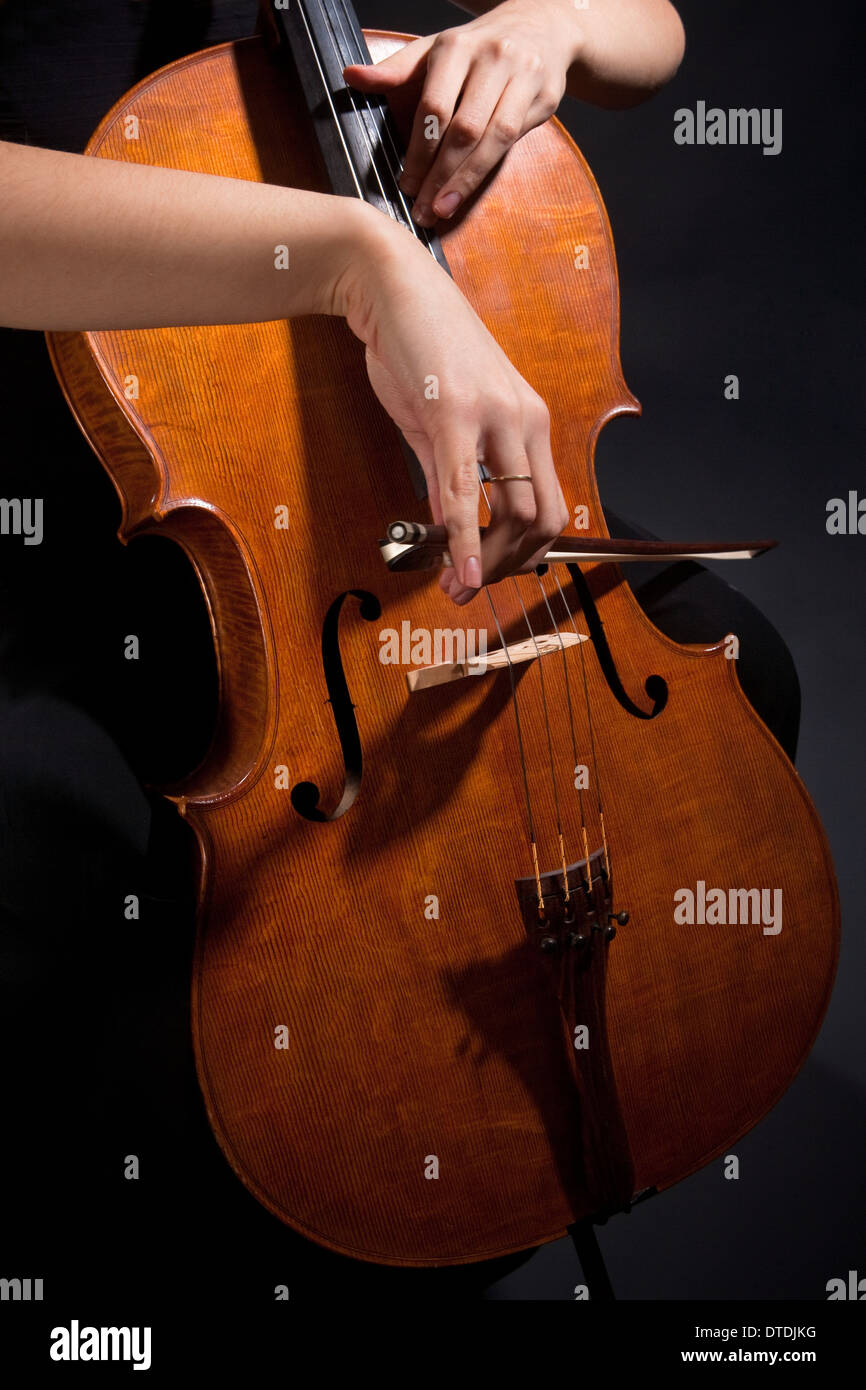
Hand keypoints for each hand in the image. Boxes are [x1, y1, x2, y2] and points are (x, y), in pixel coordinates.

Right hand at [334, 210, 567, 605]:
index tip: (487, 576)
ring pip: (517, 512)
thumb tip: (447, 528)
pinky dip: (465, 539)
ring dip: (489, 560)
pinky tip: (459, 570)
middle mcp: (525, 420)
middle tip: (471, 589)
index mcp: (528, 422)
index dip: (523, 554)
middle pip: (543, 519)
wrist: (388, 285)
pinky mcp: (455, 413)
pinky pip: (465, 492)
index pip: (550, 506)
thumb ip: (446, 477)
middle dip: (509, 565)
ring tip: (458, 585)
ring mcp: (495, 416)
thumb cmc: (415, 347)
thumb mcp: (438, 421)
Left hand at [344, 0, 580, 228]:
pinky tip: (470, 189)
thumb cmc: (475, 48)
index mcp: (456, 47)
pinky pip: (515, 140)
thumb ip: (395, 69)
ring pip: (494, 138)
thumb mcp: (433, 51)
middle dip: (441, 175)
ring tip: (444, 209)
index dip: (420, 151)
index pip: (434, 107)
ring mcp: (524, 76)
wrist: (538, 24)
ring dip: (467, 180)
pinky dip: (490, 168)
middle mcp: (493, 58)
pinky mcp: (546, 96)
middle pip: (464, 128)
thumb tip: (351, 76)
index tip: (407, 184)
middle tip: (424, 208)